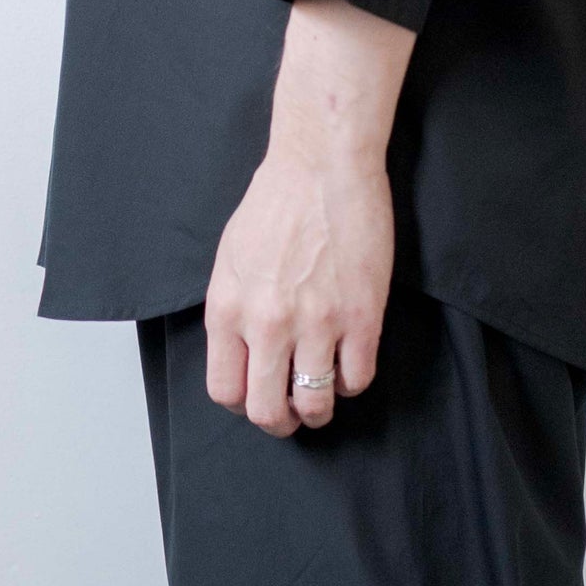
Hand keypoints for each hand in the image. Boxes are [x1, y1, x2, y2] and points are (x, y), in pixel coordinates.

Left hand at [203, 0, 415, 435]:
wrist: (323, 164)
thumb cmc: (277, 200)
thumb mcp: (231, 257)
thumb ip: (232, 308)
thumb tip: (242, 352)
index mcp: (228, 308)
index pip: (225, 390)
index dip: (244, 403)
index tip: (260, 396)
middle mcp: (267, 323)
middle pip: (267, 410)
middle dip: (281, 421)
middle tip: (294, 412)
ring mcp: (316, 323)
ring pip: (315, 403)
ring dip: (320, 408)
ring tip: (325, 394)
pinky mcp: (360, 316)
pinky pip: (358, 378)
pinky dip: (354, 380)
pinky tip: (352, 360)